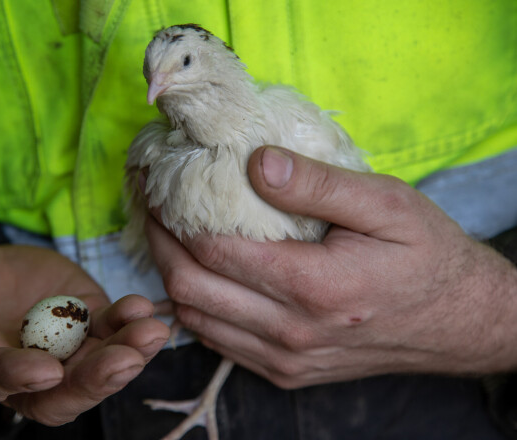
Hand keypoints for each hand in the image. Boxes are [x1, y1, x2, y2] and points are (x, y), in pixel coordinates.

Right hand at [0, 232, 168, 424]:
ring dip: (126, 356)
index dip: (14, 377)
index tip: (43, 368)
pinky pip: (110, 333)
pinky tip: (142, 309)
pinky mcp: (83, 323)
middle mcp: (17, 370)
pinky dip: (128, 325)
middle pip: (57, 394)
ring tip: (151, 332)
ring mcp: (56, 349)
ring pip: (93, 370)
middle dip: (92, 381)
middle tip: (124, 360)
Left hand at [145, 146, 516, 388]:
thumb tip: (255, 162)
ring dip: (171, 278)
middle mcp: (291, 332)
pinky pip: (220, 343)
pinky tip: (199, 277)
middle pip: (191, 288)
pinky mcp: (286, 373)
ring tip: (166, 238)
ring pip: (197, 321)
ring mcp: (285, 359)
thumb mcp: (384, 205)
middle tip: (151, 209)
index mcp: (312, 286)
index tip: (158, 185)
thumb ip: (316, 184)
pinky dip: (198, 309)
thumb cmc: (425, 255)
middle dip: (159, 246)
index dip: (174, 215)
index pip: (212, 249)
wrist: (457, 322)